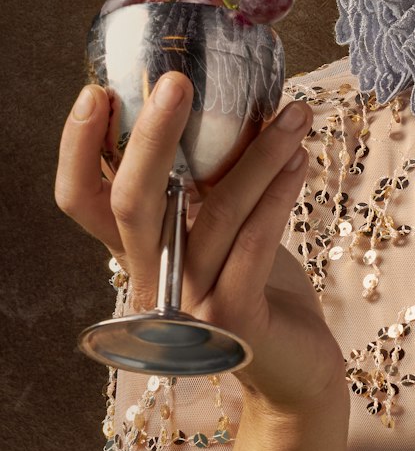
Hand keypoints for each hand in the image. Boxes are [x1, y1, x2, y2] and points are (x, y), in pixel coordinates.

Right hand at [55, 73, 348, 418]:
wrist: (297, 369)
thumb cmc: (258, 286)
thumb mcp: (219, 229)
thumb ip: (203, 185)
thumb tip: (217, 99)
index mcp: (139, 251)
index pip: (82, 200)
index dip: (78, 150)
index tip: (97, 92)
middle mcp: (154, 279)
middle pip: (132, 202)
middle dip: (151, 136)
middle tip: (178, 81)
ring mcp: (191, 305)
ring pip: (214, 214)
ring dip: (259, 154)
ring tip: (295, 113)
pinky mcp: (236, 321)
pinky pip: (254, 244)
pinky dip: (278, 194)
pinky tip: (301, 158)